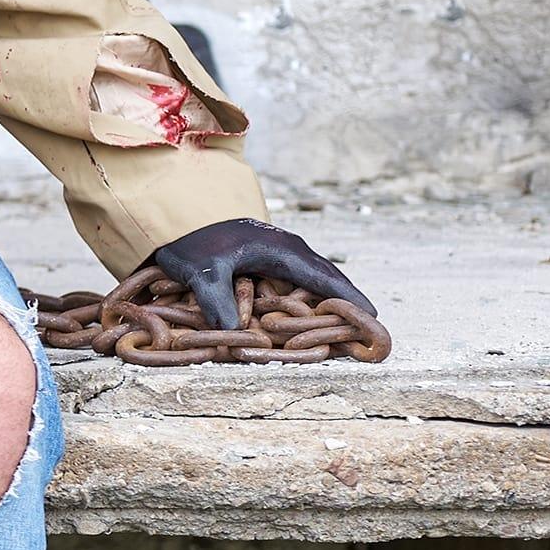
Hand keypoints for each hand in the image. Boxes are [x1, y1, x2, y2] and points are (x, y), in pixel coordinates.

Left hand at [142, 217, 373, 330]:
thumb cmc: (191, 240)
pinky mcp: (268, 258)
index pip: (326, 278)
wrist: (177, 216)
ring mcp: (280, 252)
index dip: (349, 299)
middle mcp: (289, 250)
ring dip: (329, 300)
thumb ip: (217, 300)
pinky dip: (308, 296)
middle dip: (346, 302)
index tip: (372, 316)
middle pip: (327, 279)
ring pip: (313, 279)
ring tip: (347, 324)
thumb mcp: (202, 270)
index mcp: (283, 250)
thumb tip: (234, 333)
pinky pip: (297, 280)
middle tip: (368, 327)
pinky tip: (311, 313)